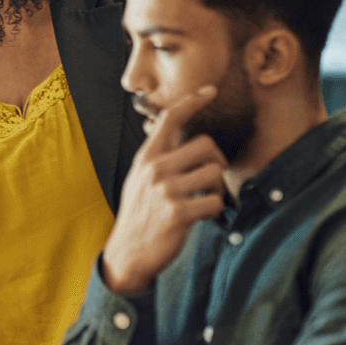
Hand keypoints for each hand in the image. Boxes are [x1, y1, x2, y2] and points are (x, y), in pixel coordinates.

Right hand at [101, 85, 226, 293]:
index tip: (210, 91)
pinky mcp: (178, 213)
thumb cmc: (139, 215)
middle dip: (216, 161)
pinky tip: (203, 216)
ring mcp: (165, 190)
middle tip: (211, 179)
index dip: (192, 101)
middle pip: (206, 145)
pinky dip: (216, 210)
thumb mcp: (139, 179)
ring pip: (215, 172)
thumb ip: (158, 158)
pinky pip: (215, 202)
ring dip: (217, 189)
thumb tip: (177, 136)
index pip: (170, 118)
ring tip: (205, 200)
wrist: (127, 253)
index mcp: (146, 157)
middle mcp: (154, 169)